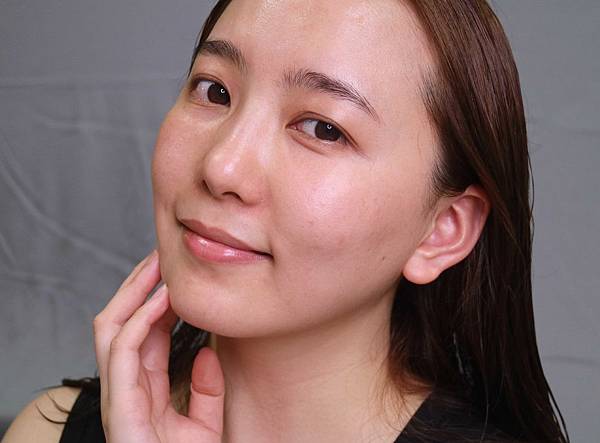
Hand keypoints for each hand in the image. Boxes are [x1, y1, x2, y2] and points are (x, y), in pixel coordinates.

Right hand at [93, 250, 224, 442]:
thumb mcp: (204, 425)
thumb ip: (207, 389)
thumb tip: (207, 351)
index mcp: (141, 387)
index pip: (141, 331)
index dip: (157, 298)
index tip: (178, 273)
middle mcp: (124, 386)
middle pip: (119, 320)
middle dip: (137, 284)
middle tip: (163, 253)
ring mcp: (118, 395)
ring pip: (111, 326)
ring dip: (134, 291)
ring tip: (159, 264)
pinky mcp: (119, 407)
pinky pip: (123, 351)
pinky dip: (141, 320)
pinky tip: (164, 299)